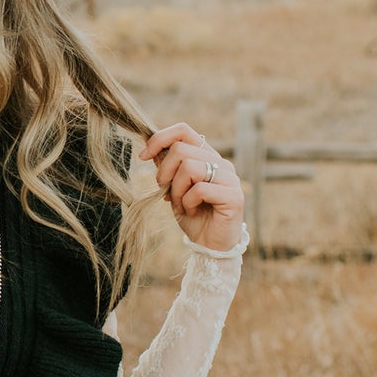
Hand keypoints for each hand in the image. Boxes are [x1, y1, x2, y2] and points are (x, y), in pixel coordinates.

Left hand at [138, 123, 243, 251]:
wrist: (209, 245)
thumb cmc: (192, 215)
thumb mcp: (173, 188)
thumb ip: (167, 167)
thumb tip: (151, 148)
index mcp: (207, 156)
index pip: (183, 131)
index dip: (160, 138)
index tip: (143, 156)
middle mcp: (221, 163)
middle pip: (181, 150)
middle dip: (164, 173)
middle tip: (165, 192)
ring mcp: (230, 179)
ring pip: (189, 167)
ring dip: (176, 190)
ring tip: (180, 204)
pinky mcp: (233, 196)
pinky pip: (200, 189)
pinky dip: (188, 202)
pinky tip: (191, 212)